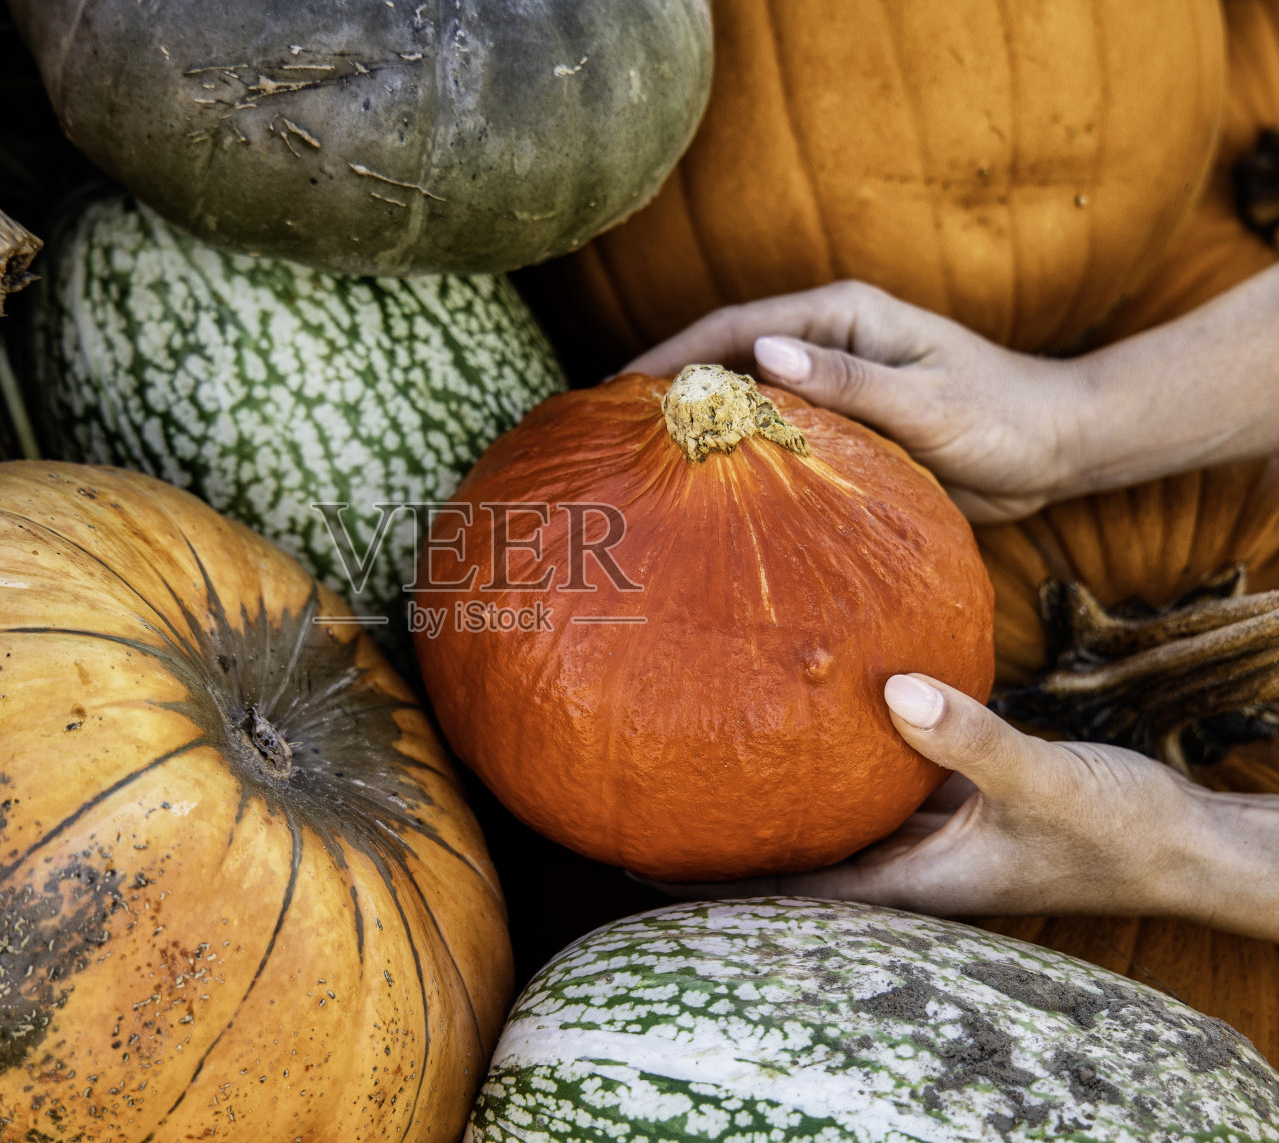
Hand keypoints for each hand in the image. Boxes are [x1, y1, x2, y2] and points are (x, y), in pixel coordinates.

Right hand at [624, 282, 1092, 522]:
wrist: (1056, 448)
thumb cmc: (1002, 416)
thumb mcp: (925, 400)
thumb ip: (848, 380)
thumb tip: (763, 352)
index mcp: (842, 315)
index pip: (736, 326)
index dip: (673, 353)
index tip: (619, 388)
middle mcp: (828, 342)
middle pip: (728, 357)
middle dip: (671, 388)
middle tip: (612, 433)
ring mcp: (832, 384)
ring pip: (748, 399)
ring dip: (701, 424)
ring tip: (641, 463)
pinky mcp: (843, 426)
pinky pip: (777, 437)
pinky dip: (739, 455)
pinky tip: (708, 489)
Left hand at [644, 673, 1263, 929]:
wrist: (1182, 839)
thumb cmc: (1121, 829)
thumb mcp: (1045, 780)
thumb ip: (973, 739)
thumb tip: (898, 692)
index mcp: (918, 883)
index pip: (795, 893)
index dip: (721, 881)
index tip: (645, 860)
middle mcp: (909, 864)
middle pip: (799, 858)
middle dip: (730, 837)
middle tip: (647, 799)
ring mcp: (928, 833)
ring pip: (834, 817)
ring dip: (779, 795)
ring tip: (705, 756)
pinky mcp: (951, 799)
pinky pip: (877, 780)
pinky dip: (839, 755)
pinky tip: (808, 715)